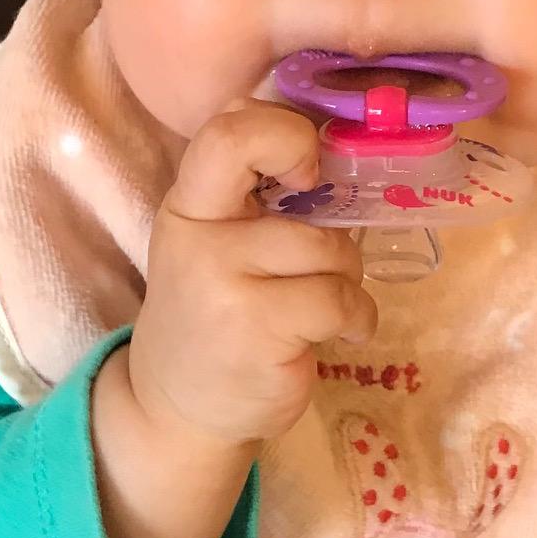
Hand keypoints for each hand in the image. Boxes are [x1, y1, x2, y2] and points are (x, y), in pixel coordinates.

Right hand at [128, 99, 377, 445]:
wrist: (178, 405)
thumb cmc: (215, 311)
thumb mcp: (214, 242)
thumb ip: (253, 193)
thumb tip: (329, 137)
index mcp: (190, 204)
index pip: (228, 132)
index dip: (285, 135)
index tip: (307, 172)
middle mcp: (200, 238)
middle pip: (293, 193)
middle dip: (333, 228)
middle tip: (327, 253)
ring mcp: (226, 285)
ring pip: (330, 252)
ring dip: (348, 280)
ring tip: (327, 306)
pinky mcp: (258, 331)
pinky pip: (341, 301)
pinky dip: (358, 318)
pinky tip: (340, 333)